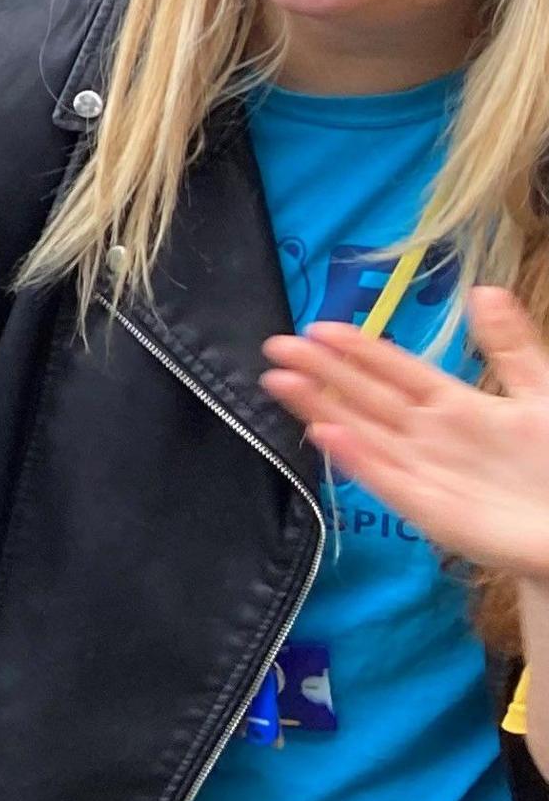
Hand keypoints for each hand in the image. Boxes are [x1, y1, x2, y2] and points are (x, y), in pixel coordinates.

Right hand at [264, 285, 548, 584]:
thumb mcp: (540, 393)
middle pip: (366, 397)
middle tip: (278, 346)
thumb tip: (484, 290)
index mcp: (453, 406)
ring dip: (320, 408)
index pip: (395, 370)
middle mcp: (428, 436)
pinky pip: (385, 479)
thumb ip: (509, 346)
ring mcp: (422, 472)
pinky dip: (355, 459)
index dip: (359, 348)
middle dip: (321, 371)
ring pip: (362, 433)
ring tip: (280, 381)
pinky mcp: (428, 510)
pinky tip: (326, 434)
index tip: (319, 326)